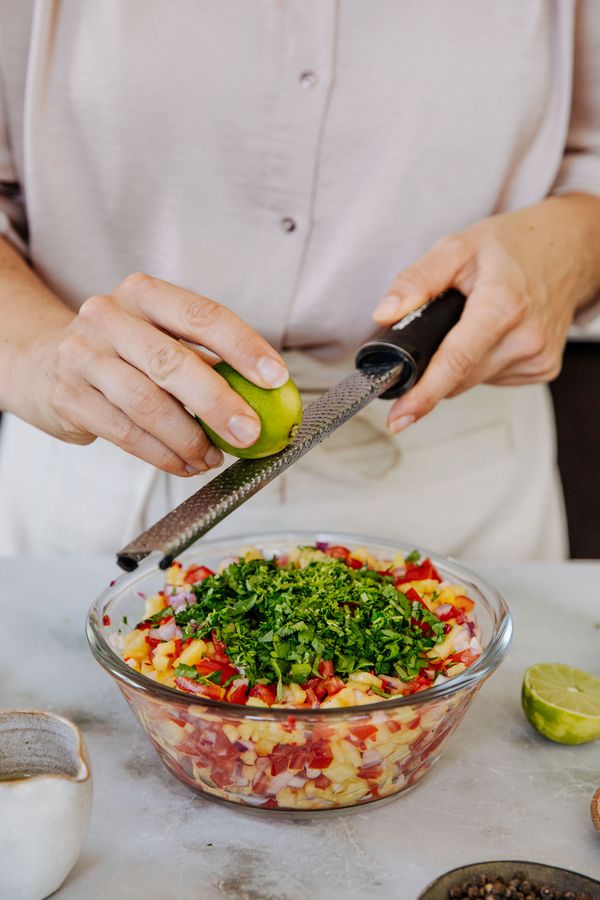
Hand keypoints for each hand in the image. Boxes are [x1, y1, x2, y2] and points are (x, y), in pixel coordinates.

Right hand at [18, 273, 288, 475]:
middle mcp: (110, 317)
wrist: (44, 364)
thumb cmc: (121, 353)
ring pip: (147, 404)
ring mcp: (84, 356)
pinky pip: (125, 433)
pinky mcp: (69, 396)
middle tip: (249, 432)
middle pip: (173, 363)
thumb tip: (267, 397)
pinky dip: (162, 455)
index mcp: (144, 294)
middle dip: (218, 403)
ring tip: (213, 458)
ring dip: (190, 440)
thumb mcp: (158, 337)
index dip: (243, 347)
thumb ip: (204, 359)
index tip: (276, 377)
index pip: (202, 316)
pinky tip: (185, 464)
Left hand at [372, 194, 599, 431]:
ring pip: (472, 381)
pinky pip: (493, 378)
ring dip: (461, 362)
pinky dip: (483, 362)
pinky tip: (494, 334)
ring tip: (475, 321)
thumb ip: (417, 280)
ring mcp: (537, 358)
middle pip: (457, 377)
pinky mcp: (544, 369)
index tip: (399, 418)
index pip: (455, 362)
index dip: (422, 395)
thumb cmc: (515, 246)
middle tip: (441, 325)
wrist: (568, 249)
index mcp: (501, 307)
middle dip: (435, 362)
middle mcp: (524, 338)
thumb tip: (385, 313)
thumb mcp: (457, 247)